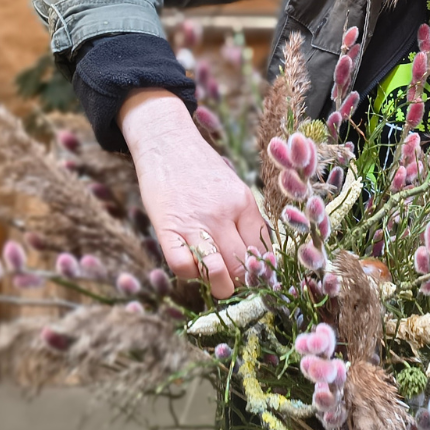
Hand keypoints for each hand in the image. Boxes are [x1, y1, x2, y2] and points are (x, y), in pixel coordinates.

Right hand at [121, 88, 266, 298]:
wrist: (167, 142)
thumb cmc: (201, 168)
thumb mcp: (232, 186)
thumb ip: (243, 217)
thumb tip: (255, 255)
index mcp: (244, 202)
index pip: (263, 249)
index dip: (261, 269)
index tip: (256, 276)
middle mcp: (223, 214)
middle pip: (242, 264)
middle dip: (242, 283)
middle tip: (237, 284)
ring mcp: (195, 222)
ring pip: (216, 270)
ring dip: (221, 286)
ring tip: (219, 285)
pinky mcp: (167, 227)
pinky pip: (182, 265)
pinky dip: (189, 274)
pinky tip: (191, 267)